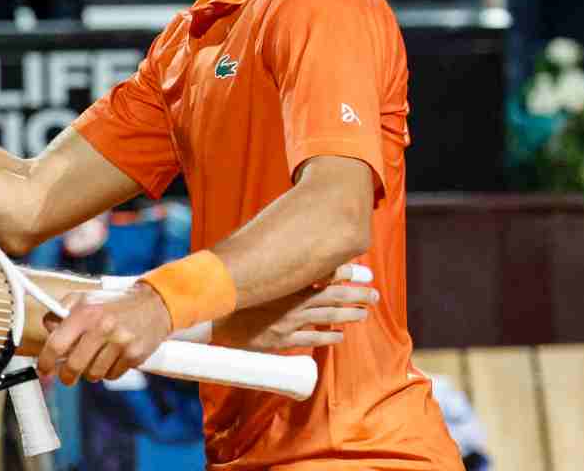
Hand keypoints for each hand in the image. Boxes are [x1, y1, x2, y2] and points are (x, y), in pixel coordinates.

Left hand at [38, 282, 171, 385]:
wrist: (154, 304)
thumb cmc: (114, 303)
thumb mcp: (85, 298)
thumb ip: (61, 312)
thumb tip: (48, 329)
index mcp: (85, 312)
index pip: (57, 344)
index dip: (46, 361)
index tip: (43, 369)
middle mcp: (102, 327)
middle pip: (73, 366)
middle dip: (67, 375)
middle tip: (67, 375)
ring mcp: (120, 342)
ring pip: (93, 374)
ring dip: (90, 372)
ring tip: (95, 358)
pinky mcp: (134, 355)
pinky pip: (112, 376)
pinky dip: (108, 371)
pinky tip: (112, 357)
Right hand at [213, 263, 377, 350]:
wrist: (209, 317)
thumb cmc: (228, 290)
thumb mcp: (251, 269)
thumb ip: (270, 261)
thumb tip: (286, 244)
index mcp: (284, 281)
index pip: (322, 274)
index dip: (344, 272)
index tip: (363, 271)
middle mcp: (290, 301)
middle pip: (332, 297)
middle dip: (356, 295)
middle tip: (375, 294)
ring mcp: (287, 322)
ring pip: (326, 318)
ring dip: (348, 315)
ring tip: (365, 313)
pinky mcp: (280, 339)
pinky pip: (311, 338)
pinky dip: (328, 336)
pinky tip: (340, 335)